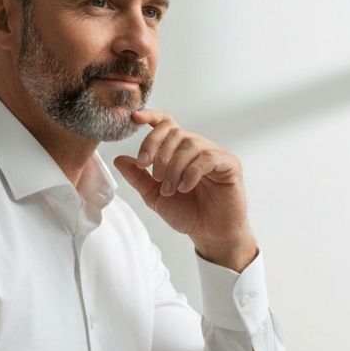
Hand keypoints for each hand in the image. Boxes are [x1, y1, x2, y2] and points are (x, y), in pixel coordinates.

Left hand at [114, 110, 257, 271]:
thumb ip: (138, 177)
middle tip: (154, 175)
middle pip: (174, 132)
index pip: (166, 124)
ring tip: (170, 190)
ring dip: (174, 168)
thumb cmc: (187, 213)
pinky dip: (191, 173)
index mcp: (179, 151)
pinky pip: (207, 158)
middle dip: (158, 153)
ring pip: (189, 145)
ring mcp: (215, 154)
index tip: (135, 118)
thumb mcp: (154, 196)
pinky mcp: (229, 164)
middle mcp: (198, 148)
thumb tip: (119, 159)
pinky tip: (185, 188)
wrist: (209, 234)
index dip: (151, 116)